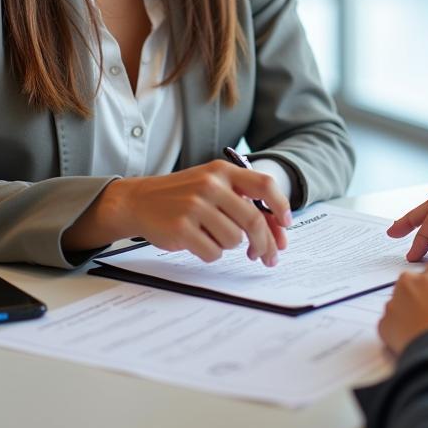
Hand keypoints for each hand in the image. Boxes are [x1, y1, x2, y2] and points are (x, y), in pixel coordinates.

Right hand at [68, 161, 291, 265]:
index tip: (287, 226)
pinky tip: (198, 242)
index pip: (264, 185)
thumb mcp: (212, 184)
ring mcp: (195, 206)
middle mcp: (210, 184)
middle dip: (265, 243)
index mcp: (222, 171)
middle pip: (253, 220)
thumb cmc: (183, 195)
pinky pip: (213, 252)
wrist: (139, 200)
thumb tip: (278, 232)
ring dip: (229, 245)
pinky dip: (211, 253)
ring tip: (212, 236)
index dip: (281, 206)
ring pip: (234, 240)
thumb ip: (242, 201)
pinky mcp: (181, 228)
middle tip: (268, 257)